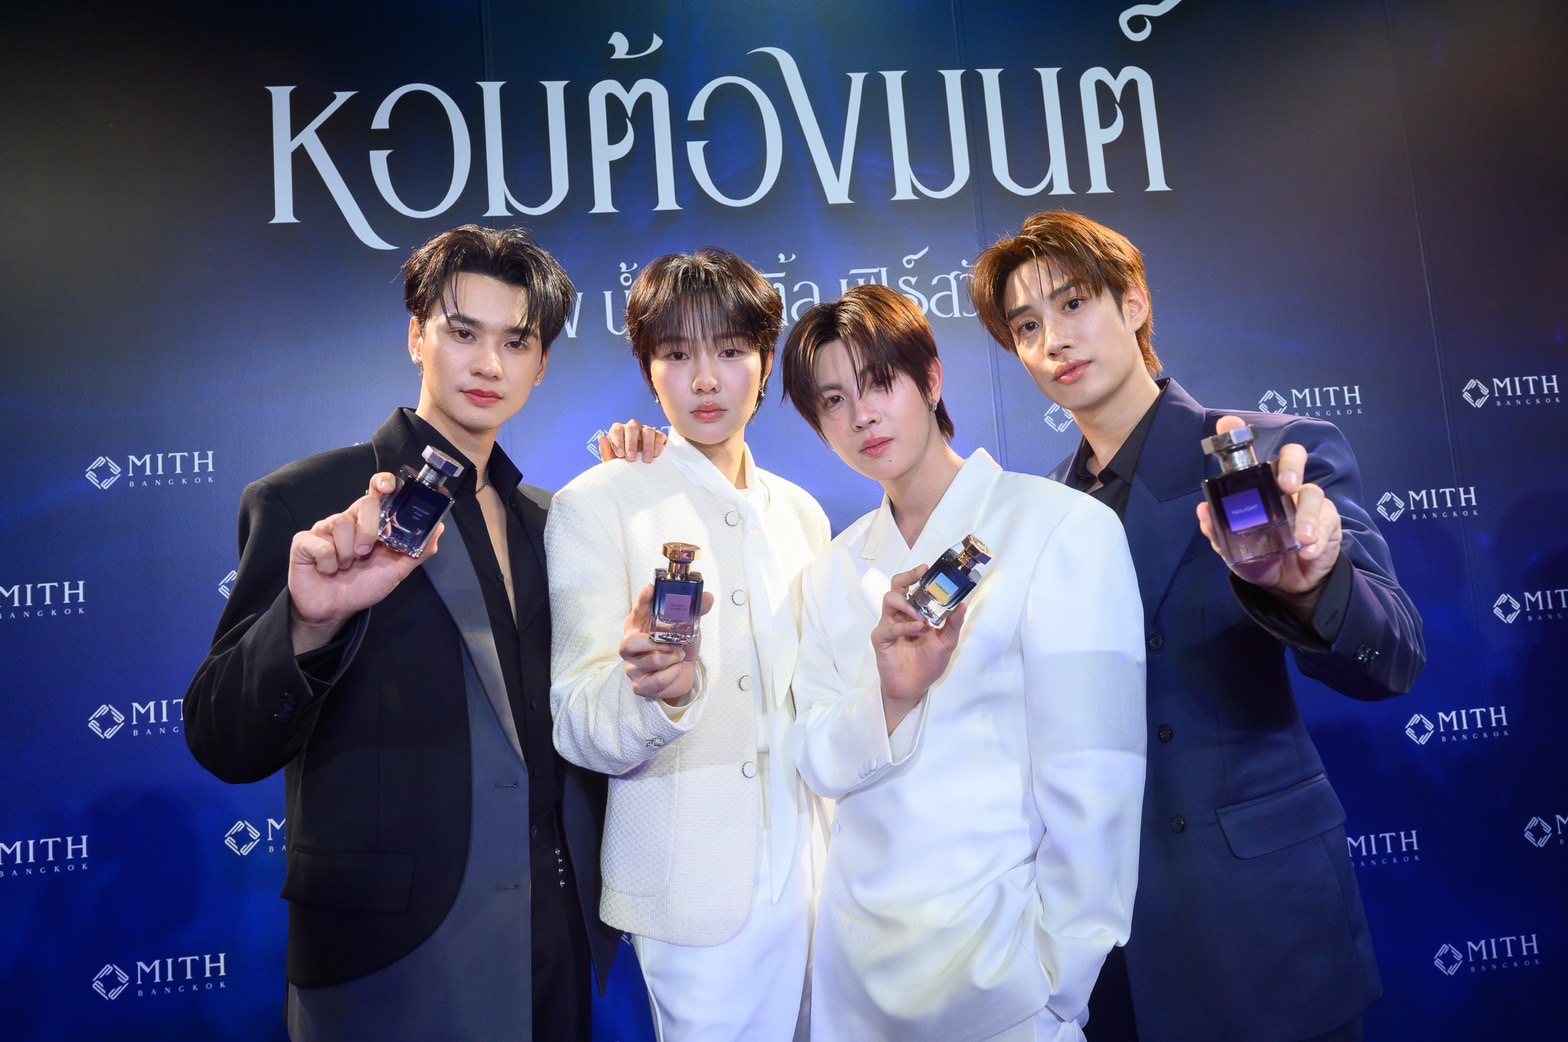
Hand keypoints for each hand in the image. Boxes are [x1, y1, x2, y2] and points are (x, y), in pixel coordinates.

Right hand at [288, 472, 438, 653]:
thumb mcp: (396, 571)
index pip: (376, 490)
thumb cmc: (362, 586)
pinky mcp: (305, 542)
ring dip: (347, 553)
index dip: (383, 482)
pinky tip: (328, 570)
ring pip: (341, 522)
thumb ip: (417, 551)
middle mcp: (348, 520)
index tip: (389, 488)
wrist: (334, 610)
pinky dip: (329, 562)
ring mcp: (325, 529)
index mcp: (369, 522)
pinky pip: (321, 544)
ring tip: (345, 567)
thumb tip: (438, 529)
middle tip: (364, 554)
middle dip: (369, 531)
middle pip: (364, 502)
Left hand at [599, 419, 668, 462]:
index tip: (619, 455)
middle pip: (632, 428)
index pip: (616, 430)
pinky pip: (659, 436)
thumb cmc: (621, 465)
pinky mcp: (658, 437)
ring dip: (647, 445)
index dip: (617, 441)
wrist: (636, 474)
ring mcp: (645, 431)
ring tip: (646, 460)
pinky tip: (656, 454)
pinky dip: (658, 444)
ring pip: (647, 430)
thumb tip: (601, 438)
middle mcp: (632, 429)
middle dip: (631, 443)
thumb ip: (606, 449)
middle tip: (631, 458)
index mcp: (619, 431)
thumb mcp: (611, 460)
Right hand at [619, 584, 715, 703]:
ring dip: (672, 659)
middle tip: (675, 643)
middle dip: (657, 643)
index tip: (651, 589)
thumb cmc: (677, 646)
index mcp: (637, 625)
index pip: (638, 609)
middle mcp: (629, 645)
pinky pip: (657, 680)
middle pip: (630, 643)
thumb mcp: (686, 627)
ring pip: (651, 661)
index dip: (643, 600)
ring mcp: (632, 667)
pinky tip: (674, 670)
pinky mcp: (639, 685)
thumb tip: (707, 597)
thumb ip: (694, 611)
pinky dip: (672, 674)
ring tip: (679, 656)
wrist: (681, 673)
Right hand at [873, 566, 967, 733]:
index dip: (918, 575)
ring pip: (890, 600)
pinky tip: (917, 629)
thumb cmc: (927, 664)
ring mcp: (888, 625)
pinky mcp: (881, 639)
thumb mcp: (946, 642)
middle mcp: (900, 615)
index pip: (913, 587)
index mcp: (913, 612)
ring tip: (921, 616)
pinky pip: (888, 627)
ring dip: (907, 604)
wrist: (914, 687)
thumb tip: (962, 605)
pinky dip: (904, 627)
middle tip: (921, 573)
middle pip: (897, 586)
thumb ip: (953, 624)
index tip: (929, 567)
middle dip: (908, 576)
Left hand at [1196, 416, 1342, 615]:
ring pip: (1313, 493)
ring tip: (1300, 537)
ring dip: (1307, 516)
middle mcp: (1284, 488)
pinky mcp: (1328, 522)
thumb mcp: (1234, 550)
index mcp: (1259, 488)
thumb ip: (1218, 532)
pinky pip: (1327, 521)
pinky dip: (1317, 537)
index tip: (1228, 424)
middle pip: (1293, 457)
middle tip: (1286, 485)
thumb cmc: (1261, 557)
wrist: (1287, 585)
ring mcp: (1307, 503)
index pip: (1251, 456)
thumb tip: (1202, 513)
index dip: (1239, 435)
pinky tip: (1307, 551)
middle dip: (1291, 465)